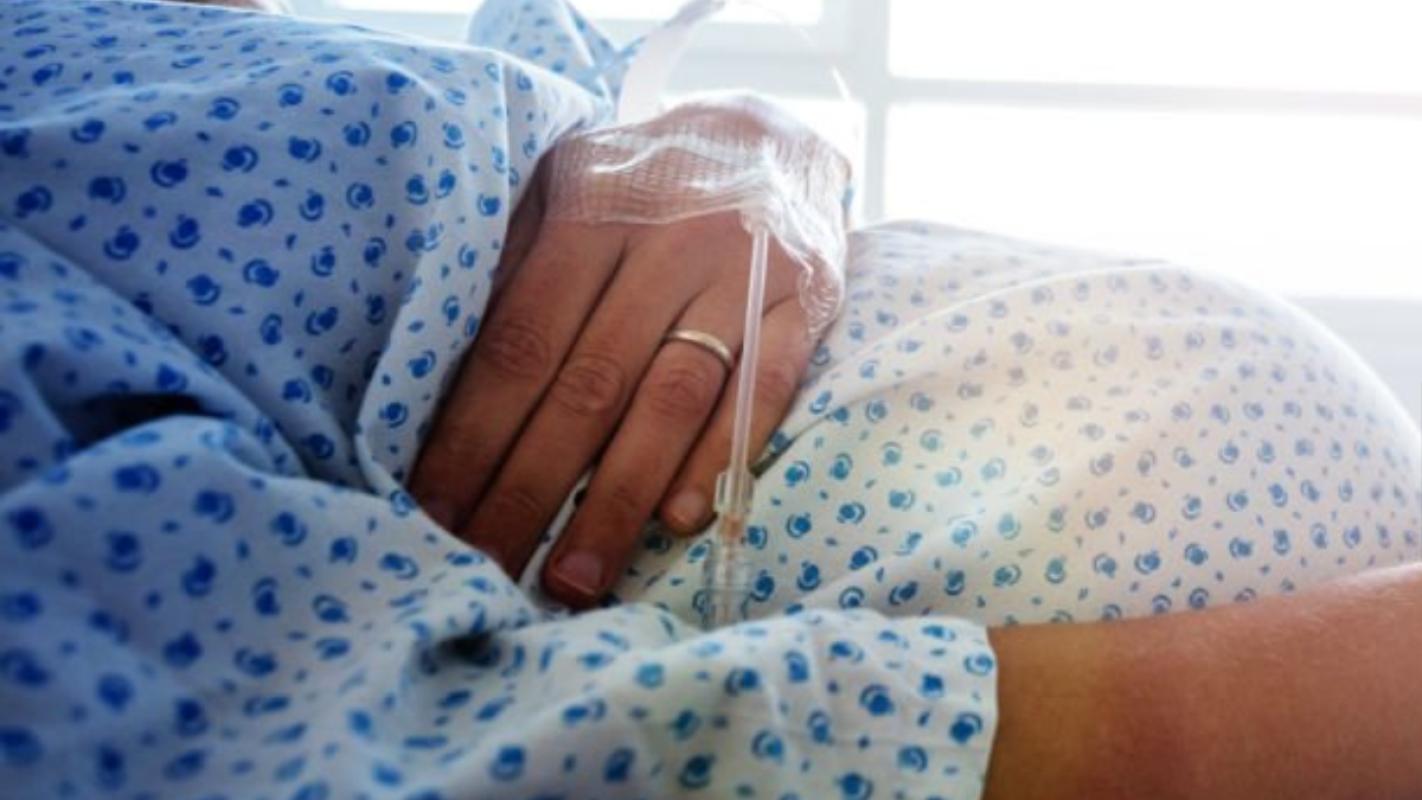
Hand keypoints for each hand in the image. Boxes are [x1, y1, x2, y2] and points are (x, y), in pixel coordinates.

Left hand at [410, 110, 830, 607]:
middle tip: (485, 570)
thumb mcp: (567, 187)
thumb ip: (516, 266)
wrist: (769, 131)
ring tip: (572, 578)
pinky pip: (765, 390)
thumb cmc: (643, 180)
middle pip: (588, 385)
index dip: (473, 436)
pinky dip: (719, 458)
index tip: (432, 513)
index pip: (520, 345)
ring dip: (618, 499)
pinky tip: (677, 521)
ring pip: (672, 400)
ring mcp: (742, 275)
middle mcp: (667, 244)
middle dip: (529, 488)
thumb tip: (444, 380)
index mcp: (591, 213)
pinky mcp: (806, 302)